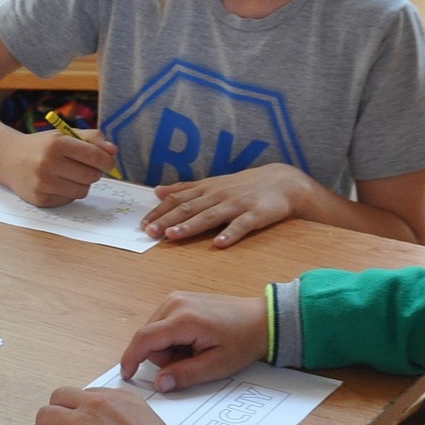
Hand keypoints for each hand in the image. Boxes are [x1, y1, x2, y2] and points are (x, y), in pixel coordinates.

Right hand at [0, 127, 119, 206]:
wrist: (8, 159)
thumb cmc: (41, 146)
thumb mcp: (63, 135)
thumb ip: (91, 138)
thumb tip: (114, 151)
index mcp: (56, 144)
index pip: (94, 156)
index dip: (107, 161)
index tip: (108, 162)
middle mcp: (48, 164)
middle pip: (91, 176)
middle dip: (94, 172)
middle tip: (86, 167)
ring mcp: (43, 184)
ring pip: (82, 191)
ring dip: (82, 184)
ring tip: (70, 175)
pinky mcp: (40, 200)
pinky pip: (69, 200)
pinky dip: (68, 193)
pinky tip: (57, 183)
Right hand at [120, 291, 266, 390]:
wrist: (262, 319)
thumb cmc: (243, 341)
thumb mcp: (217, 366)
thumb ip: (186, 375)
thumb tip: (160, 384)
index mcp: (183, 319)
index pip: (144, 339)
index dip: (131, 359)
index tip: (127, 376)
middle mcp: (174, 303)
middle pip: (148, 338)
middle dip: (164, 357)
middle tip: (192, 361)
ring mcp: (176, 298)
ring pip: (153, 332)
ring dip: (168, 347)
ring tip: (195, 349)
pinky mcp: (179, 299)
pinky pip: (162, 324)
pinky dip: (172, 337)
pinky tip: (193, 340)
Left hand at [142, 163, 307, 247]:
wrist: (282, 182)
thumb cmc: (243, 186)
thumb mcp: (212, 184)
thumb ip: (185, 189)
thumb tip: (158, 191)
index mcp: (206, 190)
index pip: (177, 200)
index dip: (159, 212)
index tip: (142, 225)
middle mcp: (217, 196)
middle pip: (188, 208)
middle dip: (167, 220)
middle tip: (149, 232)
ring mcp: (236, 205)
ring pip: (209, 216)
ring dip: (190, 226)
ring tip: (172, 236)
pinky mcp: (255, 215)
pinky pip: (241, 225)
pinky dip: (230, 233)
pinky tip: (219, 243)